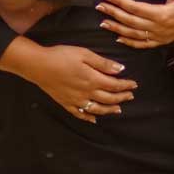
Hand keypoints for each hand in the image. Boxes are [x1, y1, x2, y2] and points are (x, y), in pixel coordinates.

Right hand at [0, 38, 137, 122]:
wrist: (38, 65)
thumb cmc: (61, 56)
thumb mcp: (84, 54)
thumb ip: (102, 63)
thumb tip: (120, 69)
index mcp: (93, 79)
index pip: (115, 85)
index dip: (126, 85)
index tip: (134, 85)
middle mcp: (87, 93)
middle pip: (109, 98)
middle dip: (121, 97)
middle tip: (130, 96)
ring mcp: (76, 100)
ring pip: (97, 109)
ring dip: (109, 110)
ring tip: (118, 109)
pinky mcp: (66, 103)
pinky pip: (80, 114)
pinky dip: (88, 117)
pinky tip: (94, 119)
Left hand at [96, 0, 173, 48]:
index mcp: (162, 14)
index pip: (134, 8)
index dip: (119, 2)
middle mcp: (159, 28)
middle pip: (130, 21)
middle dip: (113, 14)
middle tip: (100, 7)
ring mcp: (161, 36)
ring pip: (134, 35)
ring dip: (117, 29)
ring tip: (103, 23)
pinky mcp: (163, 40)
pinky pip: (143, 44)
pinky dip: (130, 42)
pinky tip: (120, 39)